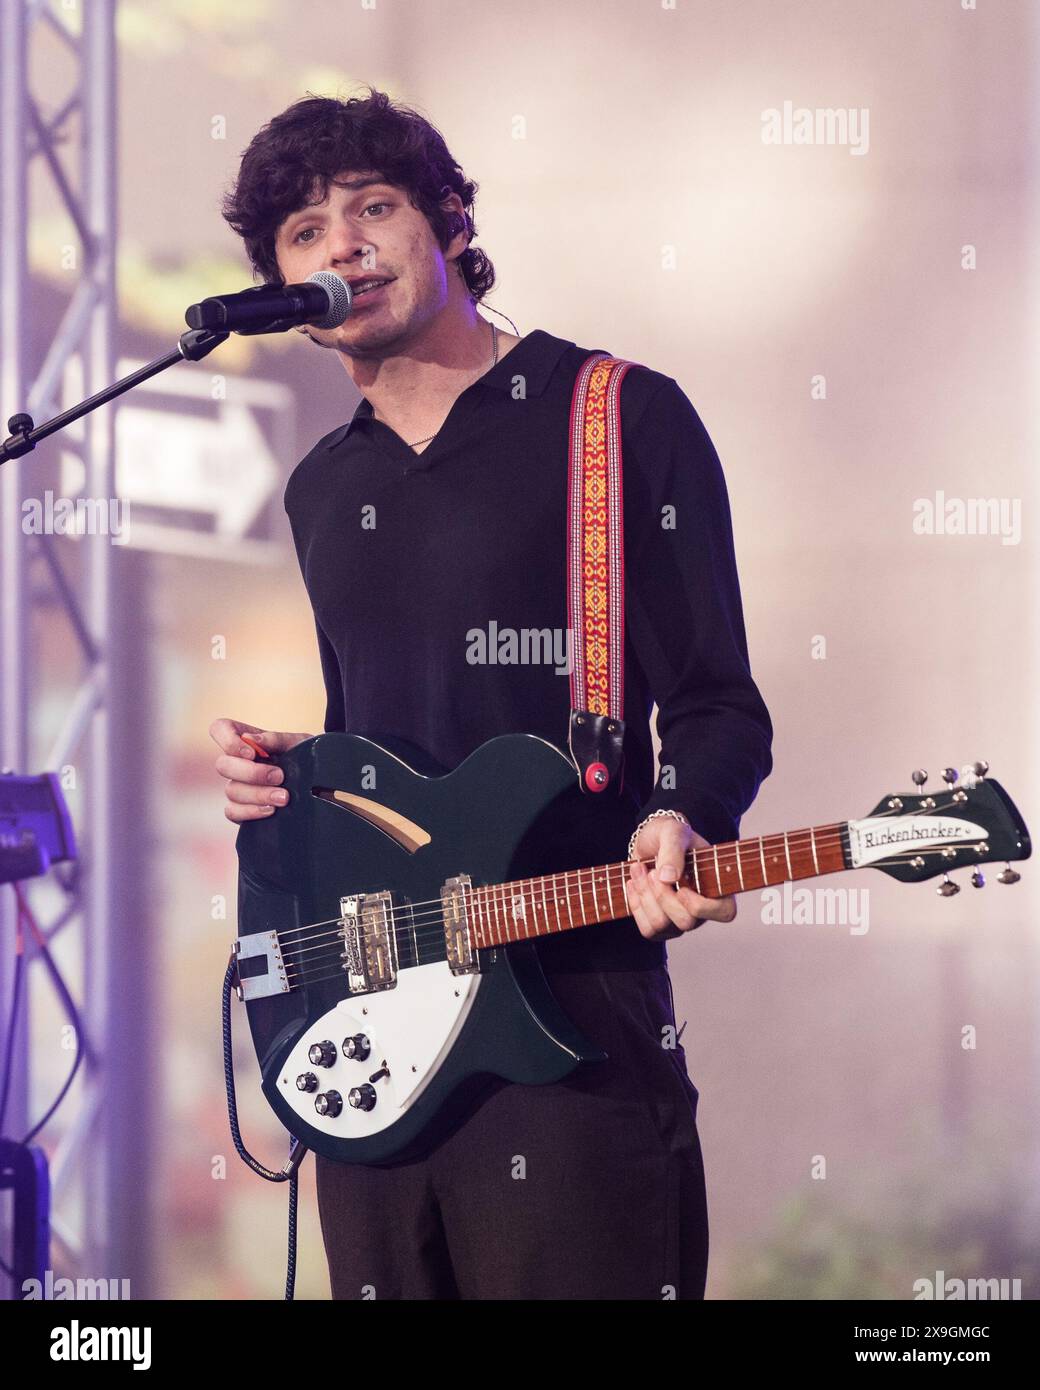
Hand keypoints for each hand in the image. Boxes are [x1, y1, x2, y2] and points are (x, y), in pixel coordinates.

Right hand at [209, 717, 313, 823]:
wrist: (319, 785)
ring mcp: (237, 786)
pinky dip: (251, 811)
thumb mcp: (298, 742)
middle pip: (223, 765)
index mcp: (247, 741)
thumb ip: (276, 739)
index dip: (229, 741)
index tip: (252, 753)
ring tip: (284, 797)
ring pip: (231, 790)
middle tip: (279, 776)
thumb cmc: (305, 758)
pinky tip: (271, 810)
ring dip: (259, 794)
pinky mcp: (241, 809)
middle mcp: (237, 763)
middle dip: (252, 773)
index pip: (220, 729)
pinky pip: (232, 812)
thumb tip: (252, 740)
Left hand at [626, 815, 737, 940]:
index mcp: (717, 886)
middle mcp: (703, 910)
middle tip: (651, 870)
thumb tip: (668, 878)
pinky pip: (648, 930)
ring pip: (661, 925)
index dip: (700, 906)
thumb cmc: (669, 835)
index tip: (681, 886)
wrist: (650, 842)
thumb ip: (673, 849)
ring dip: (644, 895)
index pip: (725, 912)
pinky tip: (633, 883)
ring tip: (638, 868)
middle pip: (686, 922)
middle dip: (661, 895)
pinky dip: (635, 904)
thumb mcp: (673, 831)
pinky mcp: (661, 927)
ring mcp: (681, 921)